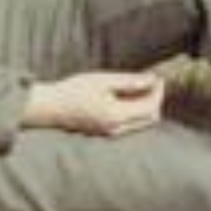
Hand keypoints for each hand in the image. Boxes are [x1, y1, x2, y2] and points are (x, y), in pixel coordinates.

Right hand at [23, 74, 165, 137]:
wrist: (51, 107)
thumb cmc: (74, 90)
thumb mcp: (103, 80)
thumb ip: (129, 81)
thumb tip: (151, 80)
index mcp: (117, 116)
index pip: (150, 107)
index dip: (158, 92)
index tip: (158, 77)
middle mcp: (117, 129)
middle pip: (150, 118)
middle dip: (155, 99)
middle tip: (151, 81)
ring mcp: (112, 133)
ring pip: (141, 123)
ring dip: (146, 105)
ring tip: (139, 85)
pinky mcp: (107, 132)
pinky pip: (130, 124)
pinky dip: (135, 111)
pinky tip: (127, 95)